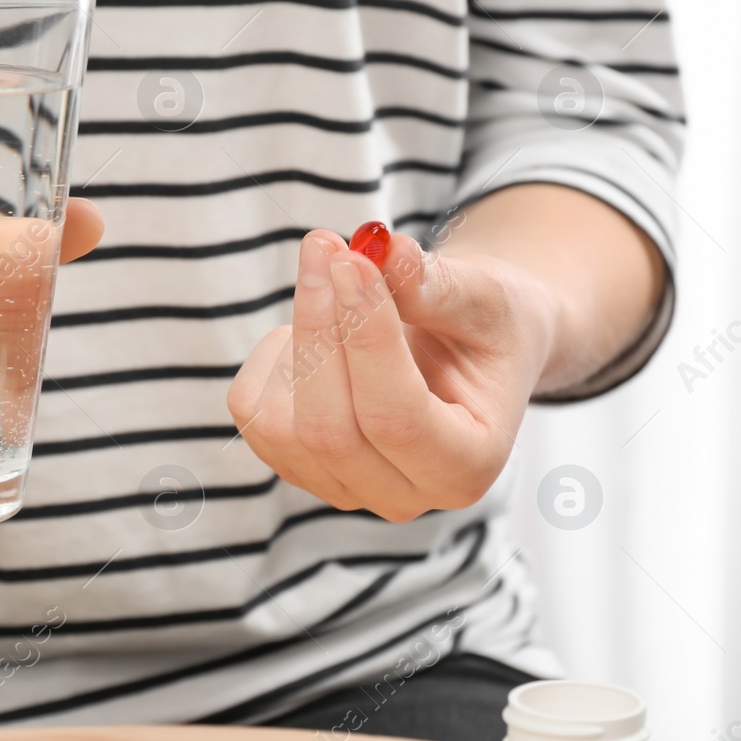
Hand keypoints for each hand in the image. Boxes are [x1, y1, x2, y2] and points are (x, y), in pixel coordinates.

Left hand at [228, 229, 559, 521]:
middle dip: (319, 327)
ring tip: (334, 287)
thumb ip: (434, 284)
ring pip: (282, 425)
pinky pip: (253, 412)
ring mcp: (345, 488)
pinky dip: (272, 356)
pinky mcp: (299, 466)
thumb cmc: (488, 325)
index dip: (364, 335)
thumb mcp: (484, 298)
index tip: (351, 259)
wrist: (470, 346)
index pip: (396, 416)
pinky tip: (318, 331)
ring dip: (297, 336)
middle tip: (326, 245)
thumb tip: (382, 250)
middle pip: (329, 429)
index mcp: (467, 466)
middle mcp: (404, 495)